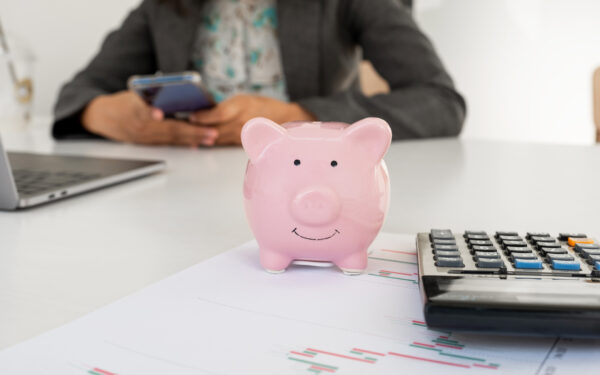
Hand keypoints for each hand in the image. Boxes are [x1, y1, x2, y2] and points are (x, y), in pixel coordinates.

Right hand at [81, 91, 217, 146]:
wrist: (104, 118)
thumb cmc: (123, 101)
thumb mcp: (134, 92)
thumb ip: (152, 93)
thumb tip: (176, 89)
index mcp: (133, 109)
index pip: (142, 110)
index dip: (150, 111)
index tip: (158, 113)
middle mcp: (139, 126)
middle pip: (169, 129)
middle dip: (192, 131)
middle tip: (211, 132)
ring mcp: (144, 137)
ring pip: (172, 139)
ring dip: (193, 139)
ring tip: (211, 138)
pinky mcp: (148, 144)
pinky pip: (169, 144)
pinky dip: (183, 143)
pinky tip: (197, 144)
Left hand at [188, 94, 315, 144]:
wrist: (282, 120)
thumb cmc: (260, 106)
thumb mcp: (242, 100)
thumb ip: (223, 107)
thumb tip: (200, 113)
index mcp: (241, 107)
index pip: (218, 114)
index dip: (202, 116)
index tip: (190, 115)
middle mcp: (241, 122)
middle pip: (213, 128)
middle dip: (196, 128)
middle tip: (179, 126)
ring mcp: (240, 135)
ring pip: (215, 137)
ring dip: (199, 136)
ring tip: (183, 134)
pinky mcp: (240, 143)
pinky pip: (221, 143)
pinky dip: (208, 142)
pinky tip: (196, 142)